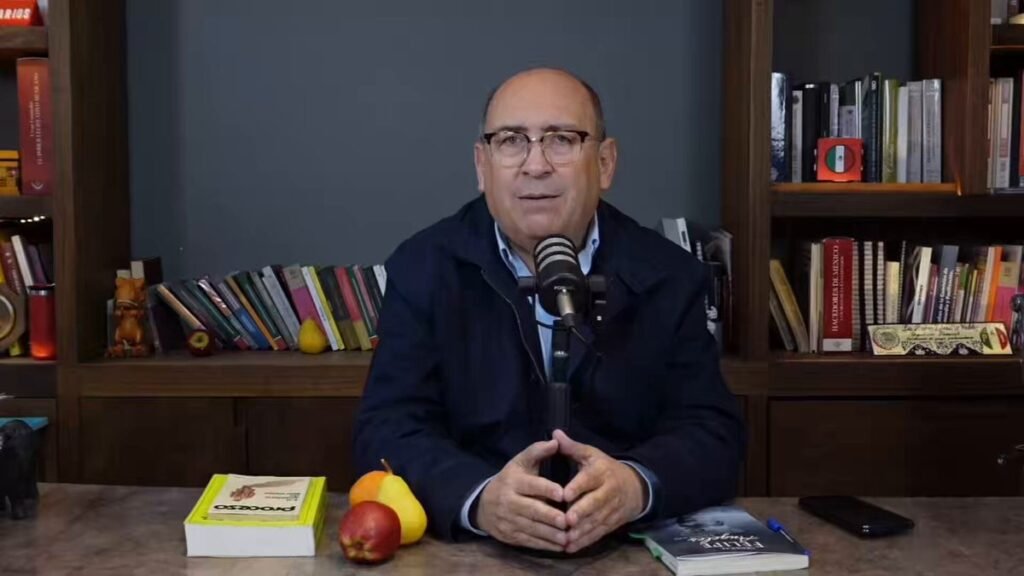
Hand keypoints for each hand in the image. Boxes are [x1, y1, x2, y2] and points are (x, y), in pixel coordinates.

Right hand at [474, 438, 567, 551]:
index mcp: (513, 481)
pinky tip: (559, 546)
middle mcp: (509, 501)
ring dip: (550, 534)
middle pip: (531, 510)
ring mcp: (509, 520)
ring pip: (531, 528)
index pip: (530, 485)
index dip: (546, 489)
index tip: (562, 493)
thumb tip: (556, 441)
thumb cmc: (510, 480)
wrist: (483, 505)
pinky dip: (545, 544)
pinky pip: (529, 541)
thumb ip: (537, 451)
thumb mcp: (520, 462)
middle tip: (567, 520)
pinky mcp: (510, 536)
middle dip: (549, 516)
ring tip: (568, 537)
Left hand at [555, 429, 645, 552]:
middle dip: (582, 512)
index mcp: (600, 472)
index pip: (589, 479)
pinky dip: (586, 541)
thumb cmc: (604, 468)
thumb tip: (554, 433)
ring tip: (566, 538)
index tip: (564, 494)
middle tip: (567, 520)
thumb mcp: (591, 454)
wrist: (635, 487)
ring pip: (597, 520)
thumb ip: (572, 447)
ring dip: (582, 531)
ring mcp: (611, 509)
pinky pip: (599, 533)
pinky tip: (571, 547)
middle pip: (595, 503)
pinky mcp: (612, 523)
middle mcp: (608, 491)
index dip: (578, 487)